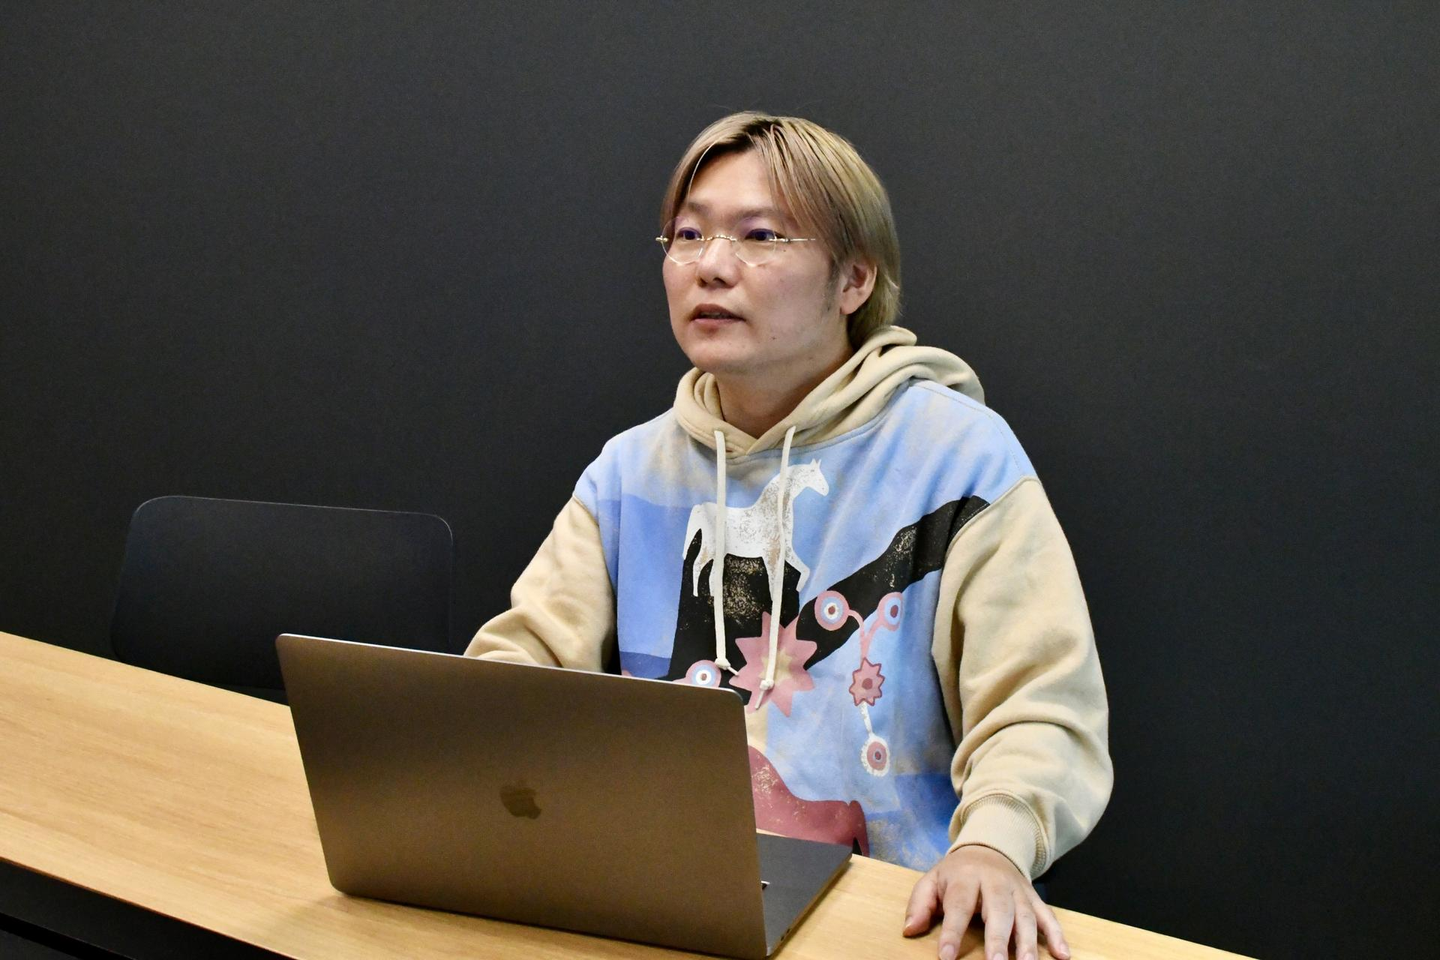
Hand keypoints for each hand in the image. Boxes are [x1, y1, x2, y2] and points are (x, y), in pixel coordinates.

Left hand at [903, 845, 1069, 959]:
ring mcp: (1018, 891)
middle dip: (998, 940)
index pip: (959, 906)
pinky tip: (1063, 955)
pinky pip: (1048, 917)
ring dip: (1028, 943)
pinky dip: (1057, 935)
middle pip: (999, 912)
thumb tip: (909, 930)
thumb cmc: (956, 873)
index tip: (946, 957)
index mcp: (966, 878)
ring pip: (1025, 917)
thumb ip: (919, 904)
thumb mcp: (932, 880)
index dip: (952, 932)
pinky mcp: (1034, 899)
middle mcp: (995, 883)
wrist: (990, 848)